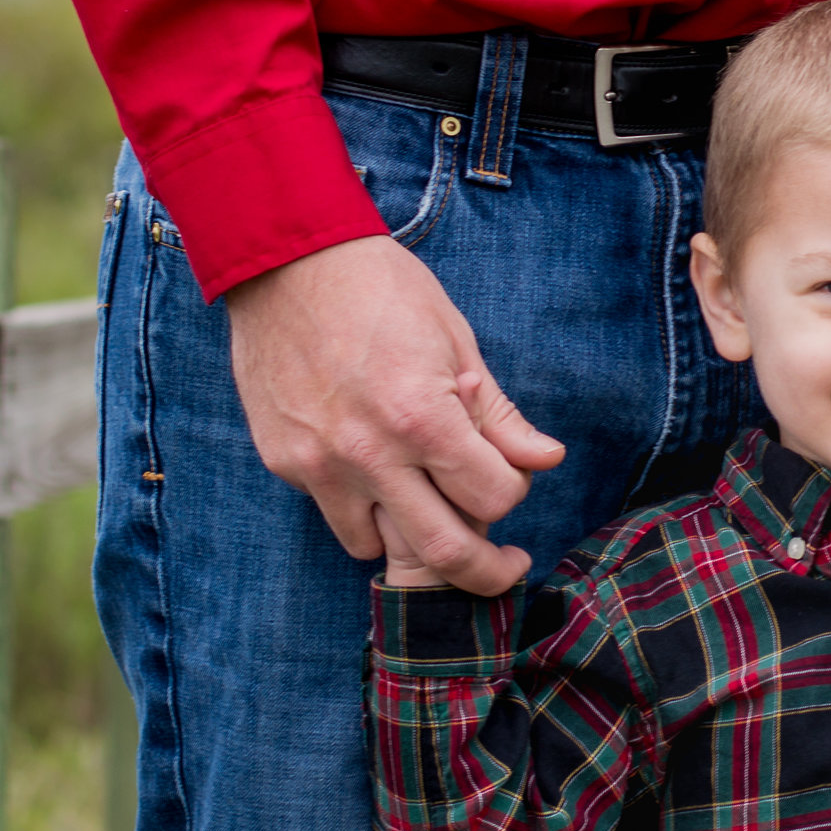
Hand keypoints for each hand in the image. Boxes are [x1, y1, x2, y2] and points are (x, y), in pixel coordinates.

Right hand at [228, 235, 562, 594]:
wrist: (283, 259)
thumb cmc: (381, 289)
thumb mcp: (456, 340)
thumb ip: (499, 414)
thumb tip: (547, 459)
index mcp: (423, 418)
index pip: (494, 499)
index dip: (513, 490)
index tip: (509, 476)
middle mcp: (369, 454)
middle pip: (444, 553)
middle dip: (486, 571)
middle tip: (505, 567)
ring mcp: (320, 466)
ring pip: (379, 548)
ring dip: (412, 535)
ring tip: (428, 502)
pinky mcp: (286, 464)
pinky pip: (336, 514)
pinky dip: (363, 506)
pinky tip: (373, 464)